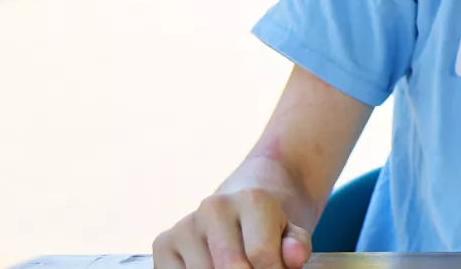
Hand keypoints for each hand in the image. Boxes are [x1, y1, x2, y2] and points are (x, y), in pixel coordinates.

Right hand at [153, 189, 311, 268]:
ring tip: (239, 265)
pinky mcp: (163, 243)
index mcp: (251, 199)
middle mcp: (213, 207)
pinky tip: (211, 267)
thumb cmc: (271, 227)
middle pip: (231, 267)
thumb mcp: (292, 232)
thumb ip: (297, 244)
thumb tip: (294, 257)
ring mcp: (185, 225)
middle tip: (254, 268)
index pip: (261, 255)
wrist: (242, 205)